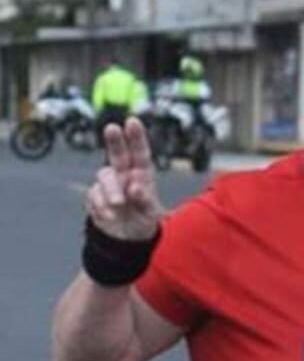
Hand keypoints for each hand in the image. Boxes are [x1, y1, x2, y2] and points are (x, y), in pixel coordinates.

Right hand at [87, 117, 162, 239]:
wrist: (127, 240)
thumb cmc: (143, 220)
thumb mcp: (151, 213)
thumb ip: (144, 200)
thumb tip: (134, 187)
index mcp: (142, 175)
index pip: (140, 153)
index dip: (136, 137)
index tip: (132, 121)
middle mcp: (124, 175)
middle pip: (117, 154)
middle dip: (115, 140)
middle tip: (112, 128)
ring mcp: (108, 185)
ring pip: (104, 177)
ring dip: (111, 189)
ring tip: (119, 205)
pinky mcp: (95, 197)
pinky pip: (95, 196)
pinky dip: (102, 206)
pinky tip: (110, 216)